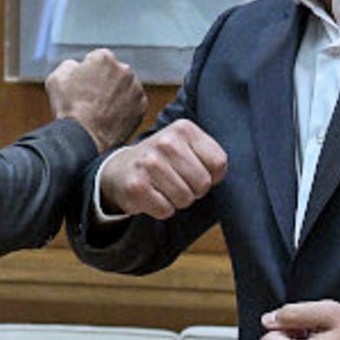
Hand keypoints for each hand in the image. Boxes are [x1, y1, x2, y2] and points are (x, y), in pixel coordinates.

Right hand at [45, 48, 145, 151]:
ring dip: (116, 93)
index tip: (84, 84)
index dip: (88, 72)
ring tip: (102, 110)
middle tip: (93, 98)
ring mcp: (135, 88)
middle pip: (113, 72)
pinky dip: (125, 107)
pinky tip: (111, 116)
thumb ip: (69, 65)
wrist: (84, 137)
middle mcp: (124, 69)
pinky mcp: (142, 106)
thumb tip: (78, 66)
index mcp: (104, 58)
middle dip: (105, 81)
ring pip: (125, 87)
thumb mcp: (56, 78)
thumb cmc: (68, 107)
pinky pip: (133, 102)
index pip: (97, 59)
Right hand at [99, 120, 225, 219]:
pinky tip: (151, 195)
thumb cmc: (164, 161)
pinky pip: (166, 210)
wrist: (121, 169)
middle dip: (193, 190)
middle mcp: (165, 142)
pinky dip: (162, 209)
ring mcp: (149, 163)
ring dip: (177, 200)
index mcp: (183, 128)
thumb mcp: (188, 146)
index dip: (211, 175)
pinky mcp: (136, 186)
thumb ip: (210, 157)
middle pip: (203, 184)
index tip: (195, 170)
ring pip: (185, 199)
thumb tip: (216, 177)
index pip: (218, 163)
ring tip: (163, 187)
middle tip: (177, 181)